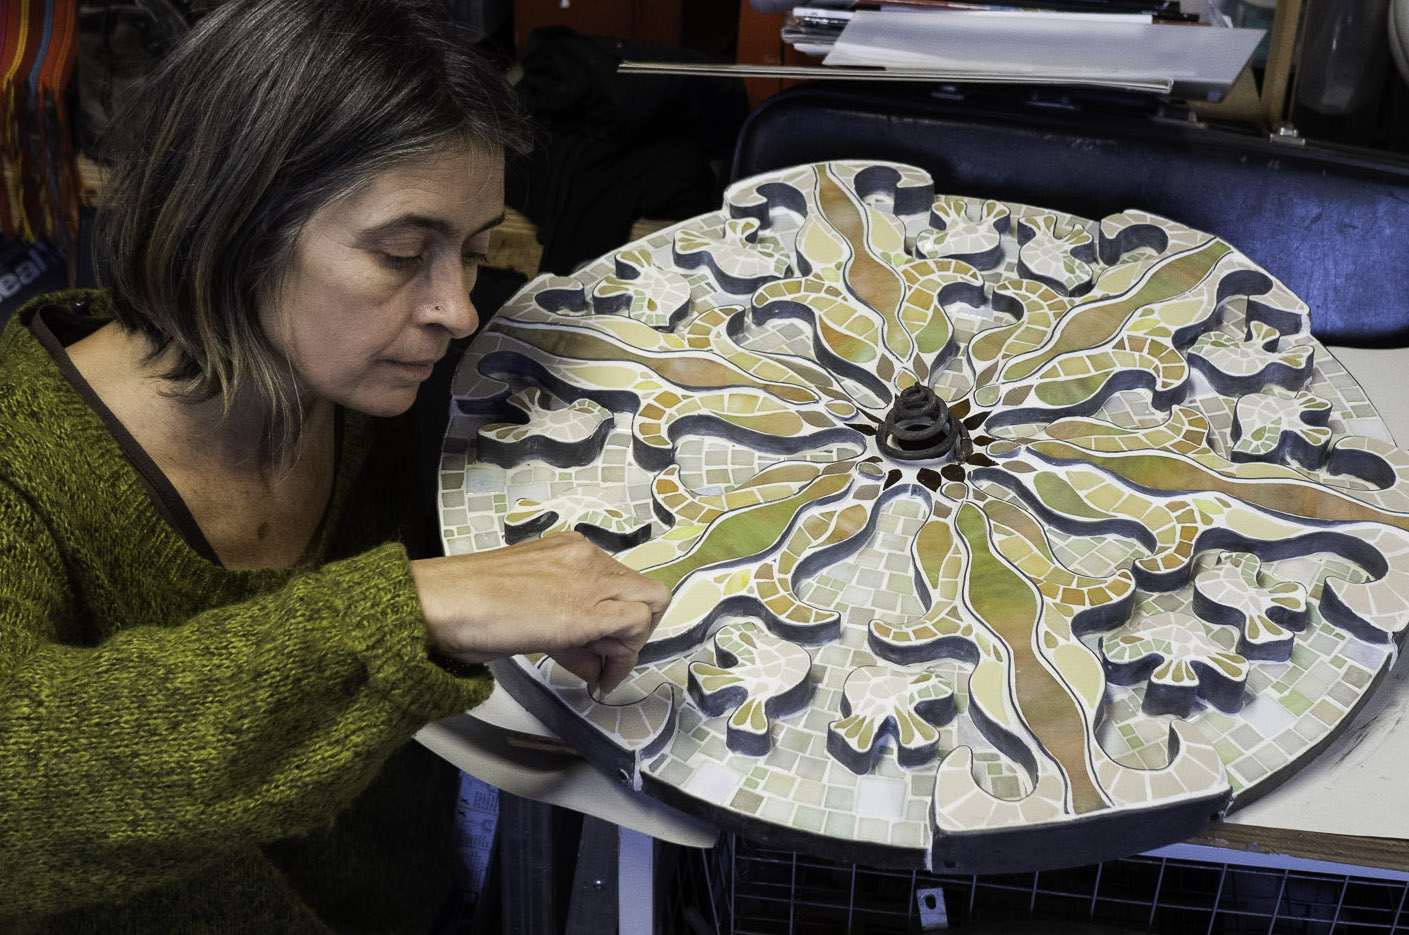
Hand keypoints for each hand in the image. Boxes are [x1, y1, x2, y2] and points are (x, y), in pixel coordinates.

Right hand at [410, 531, 671, 692]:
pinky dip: (624, 657)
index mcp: (569, 549)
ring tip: (593, 668)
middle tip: (599, 659)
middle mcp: (586, 555)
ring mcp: (590, 577)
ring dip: (627, 645)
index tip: (594, 648)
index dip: (615, 620)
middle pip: (644, 592)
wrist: (442, 604)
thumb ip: (565, 619)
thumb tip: (589, 650)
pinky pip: (635, 624)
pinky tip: (597, 676)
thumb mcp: (530, 604)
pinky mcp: (587, 609)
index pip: (619, 582)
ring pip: (648, 606)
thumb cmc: (469, 606)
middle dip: (631, 632)